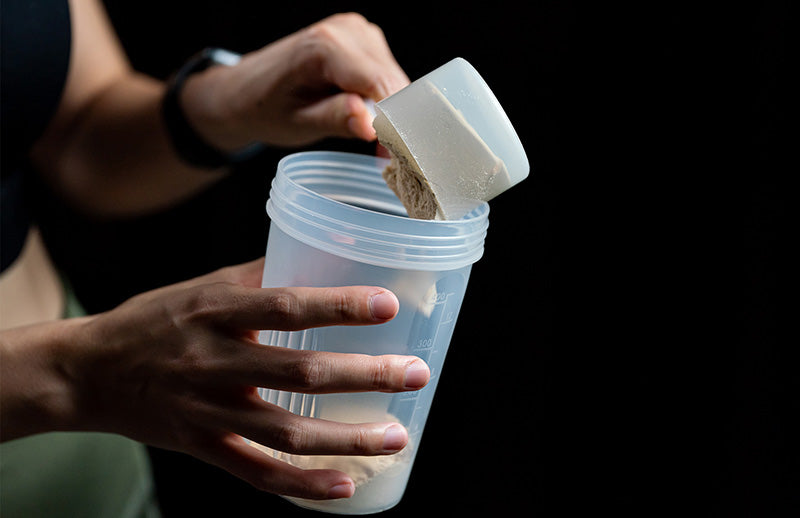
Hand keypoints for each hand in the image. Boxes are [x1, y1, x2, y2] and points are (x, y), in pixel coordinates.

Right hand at [63, 258, 428, 498]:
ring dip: (348, 438)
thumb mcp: (199, 286)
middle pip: (299, 374)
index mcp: (215, 312)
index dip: (338, 307)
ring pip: (287, 433)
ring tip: (398, 436)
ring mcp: (208, 411)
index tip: (388, 305)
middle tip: (415, 374)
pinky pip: (257, 473)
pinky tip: (345, 485)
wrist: (87, 371)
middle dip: (365, 375)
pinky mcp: (201, 447)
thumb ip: (256, 276)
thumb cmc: (152, 321)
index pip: (286, 307)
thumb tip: (313, 258)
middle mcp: (213, 362)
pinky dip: (303, 485)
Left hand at [183, 13, 409, 149]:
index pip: (380, 85)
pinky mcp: (366, 40)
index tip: (394, 157)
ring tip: (371, 139)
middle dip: (395, 122)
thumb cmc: (265, 108)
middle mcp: (348, 29)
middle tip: (383, 158)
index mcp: (325, 46)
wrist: (245, 89)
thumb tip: (371, 126)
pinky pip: (389, 75)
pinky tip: (368, 119)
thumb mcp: (297, 123)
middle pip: (394, 83)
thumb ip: (335, 119)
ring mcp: (359, 31)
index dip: (394, 123)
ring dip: (392, 113)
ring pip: (397, 81)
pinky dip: (386, 102)